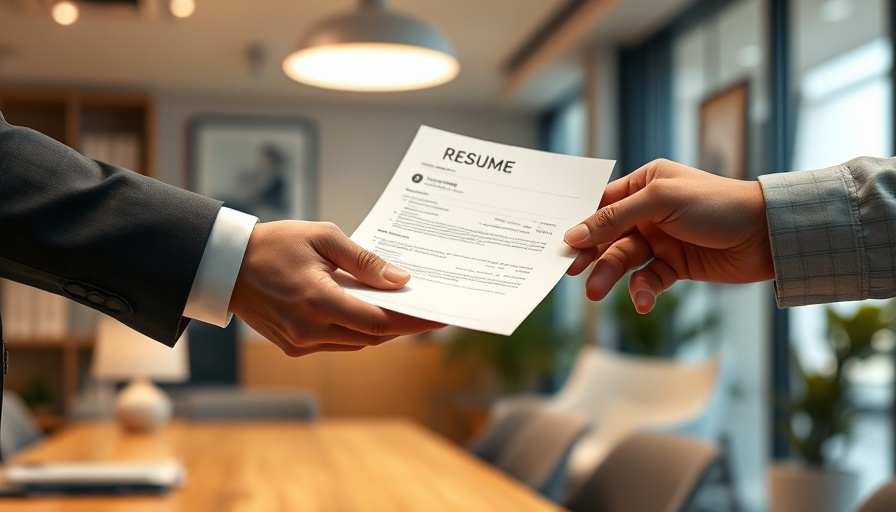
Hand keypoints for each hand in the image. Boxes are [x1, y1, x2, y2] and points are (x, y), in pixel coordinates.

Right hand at [229, 221, 443, 356]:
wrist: (227, 265)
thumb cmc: (275, 244)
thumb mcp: (322, 238)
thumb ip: (363, 260)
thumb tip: (400, 279)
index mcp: (317, 300)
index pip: (379, 320)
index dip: (414, 321)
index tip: (440, 316)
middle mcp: (309, 329)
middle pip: (373, 335)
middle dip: (403, 323)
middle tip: (428, 308)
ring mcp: (300, 343)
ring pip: (357, 342)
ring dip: (381, 327)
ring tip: (403, 308)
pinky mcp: (294, 347)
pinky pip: (338, 343)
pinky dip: (357, 330)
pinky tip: (368, 311)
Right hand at [564, 159, 773, 312]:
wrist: (767, 235)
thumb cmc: (717, 205)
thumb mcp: (660, 202)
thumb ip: (615, 218)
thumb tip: (574, 233)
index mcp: (646, 184)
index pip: (602, 203)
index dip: (581, 223)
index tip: (560, 242)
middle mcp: (649, 211)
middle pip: (608, 235)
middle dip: (591, 254)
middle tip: (572, 272)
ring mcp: (662, 240)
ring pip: (624, 260)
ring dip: (610, 276)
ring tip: (595, 293)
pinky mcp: (675, 266)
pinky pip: (648, 280)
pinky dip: (642, 292)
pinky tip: (643, 301)